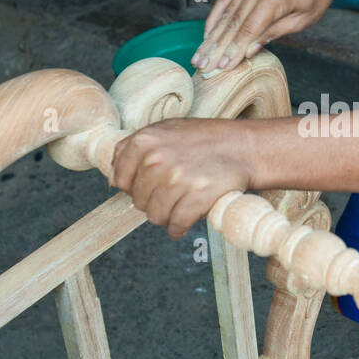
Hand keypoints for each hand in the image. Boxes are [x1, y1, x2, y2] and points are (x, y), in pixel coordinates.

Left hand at [110, 118, 251, 238]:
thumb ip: (136, 149)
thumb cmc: (204, 140)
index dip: (135, 186)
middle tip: (172, 193)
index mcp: (144, 141)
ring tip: (180, 206)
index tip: (150, 185)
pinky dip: (179, 228)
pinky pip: (176, 225)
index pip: (120, 179)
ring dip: (167, 216)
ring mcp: (177, 179)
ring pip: (155, 216)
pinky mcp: (197, 197)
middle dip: (153, 202)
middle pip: (138, 200)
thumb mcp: (165, 130)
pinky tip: (184, 222)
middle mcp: (157, 159)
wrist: (243, 147)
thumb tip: (114, 179)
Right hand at [192, 0, 338, 74]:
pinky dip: (215, 21)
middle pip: (234, 21)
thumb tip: (247, 53)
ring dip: (211, 38)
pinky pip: (226, 3)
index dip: (235, 48)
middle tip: (202, 66)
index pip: (250, 27)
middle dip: (217, 47)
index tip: (222, 66)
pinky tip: (206, 38)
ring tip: (199, 57)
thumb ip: (272, 34)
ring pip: (227, 14)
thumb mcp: (301, 21)